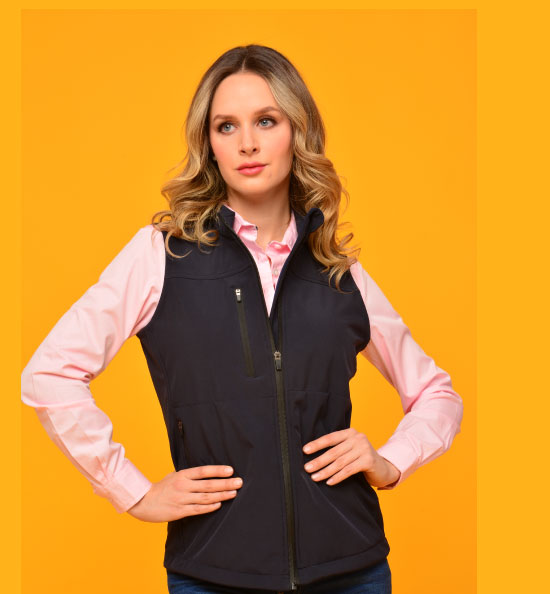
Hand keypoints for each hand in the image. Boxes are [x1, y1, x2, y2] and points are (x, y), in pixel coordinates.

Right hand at [126, 465, 243, 522]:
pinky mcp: (179, 511)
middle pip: (208, 484)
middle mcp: (183, 486)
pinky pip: (198, 509)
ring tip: (234, 493)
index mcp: (182, 475)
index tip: (231, 470)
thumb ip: (188, 475)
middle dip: (225, 483)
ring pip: (205, 497)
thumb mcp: (174, 476)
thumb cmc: (161, 488)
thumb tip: (206, 473)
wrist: (143, 502)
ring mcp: (181, 499)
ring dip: (221, 495)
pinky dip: (209, 507)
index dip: (218, 470)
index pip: (203, 471)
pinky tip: (219, 504)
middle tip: (239, 482)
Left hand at [302, 428, 400, 487]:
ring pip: (340, 462)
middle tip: (307, 468)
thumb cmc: (361, 459)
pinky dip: (338, 477)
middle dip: (319, 461)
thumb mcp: (350, 450)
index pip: (330, 438)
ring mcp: (364, 448)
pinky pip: (349, 470)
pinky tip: (329, 482)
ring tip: (315, 477)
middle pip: (334, 451)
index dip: (317, 444)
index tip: (305, 450)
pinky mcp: (368, 460)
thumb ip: (337, 449)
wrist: (383, 468)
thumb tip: (313, 456)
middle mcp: (357, 438)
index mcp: (350, 433)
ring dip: (326, 471)